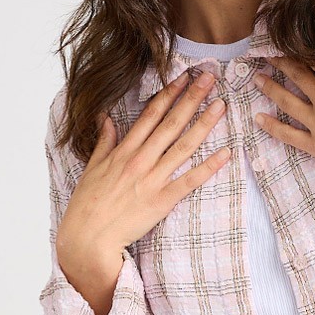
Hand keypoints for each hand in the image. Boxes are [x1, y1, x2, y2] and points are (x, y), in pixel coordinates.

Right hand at [56, 65, 230, 270]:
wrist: (88, 237)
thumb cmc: (88, 204)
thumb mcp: (92, 167)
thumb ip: (104, 141)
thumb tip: (106, 118)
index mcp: (124, 150)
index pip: (150, 114)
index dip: (169, 93)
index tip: (184, 76)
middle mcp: (140, 160)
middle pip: (171, 123)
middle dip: (191, 98)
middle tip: (210, 79)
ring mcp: (152, 179)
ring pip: (183, 146)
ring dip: (204, 124)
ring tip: (220, 105)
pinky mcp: (162, 200)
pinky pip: (190, 180)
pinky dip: (209, 167)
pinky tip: (226, 152)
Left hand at [252, 37, 314, 191]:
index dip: (304, 47)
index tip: (291, 37)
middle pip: (298, 77)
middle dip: (282, 63)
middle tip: (266, 53)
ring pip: (288, 102)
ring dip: (270, 89)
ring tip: (256, 78)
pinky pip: (289, 135)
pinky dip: (273, 127)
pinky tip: (258, 118)